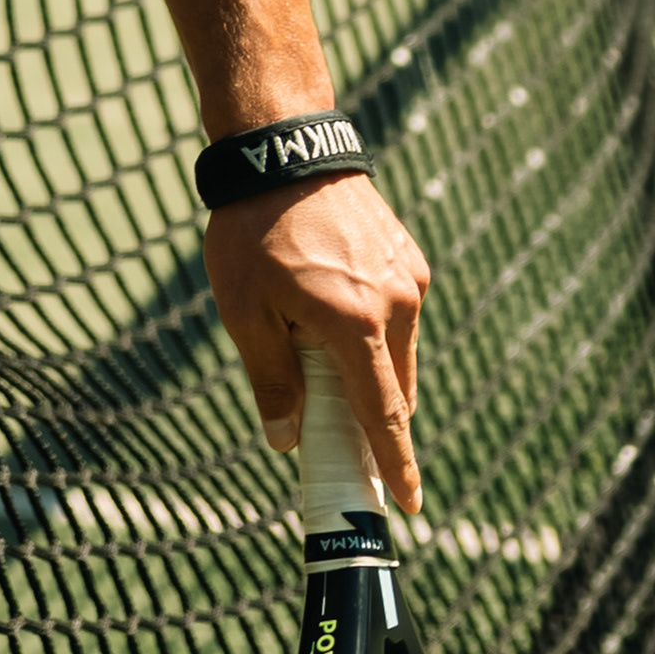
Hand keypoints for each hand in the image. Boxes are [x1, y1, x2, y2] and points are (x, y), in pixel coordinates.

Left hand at [210, 170, 428, 512]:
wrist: (283, 149)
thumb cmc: (253, 231)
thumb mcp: (245, 312)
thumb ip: (272, 380)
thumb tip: (286, 440)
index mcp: (357, 324)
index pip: (384, 415)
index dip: (397, 465)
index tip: (408, 504)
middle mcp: (397, 305)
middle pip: (394, 391)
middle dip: (370, 421)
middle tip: (335, 441)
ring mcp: (409, 280)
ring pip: (397, 355)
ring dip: (368, 373)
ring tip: (312, 350)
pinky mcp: (408, 260)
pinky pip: (397, 319)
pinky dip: (373, 336)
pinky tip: (328, 314)